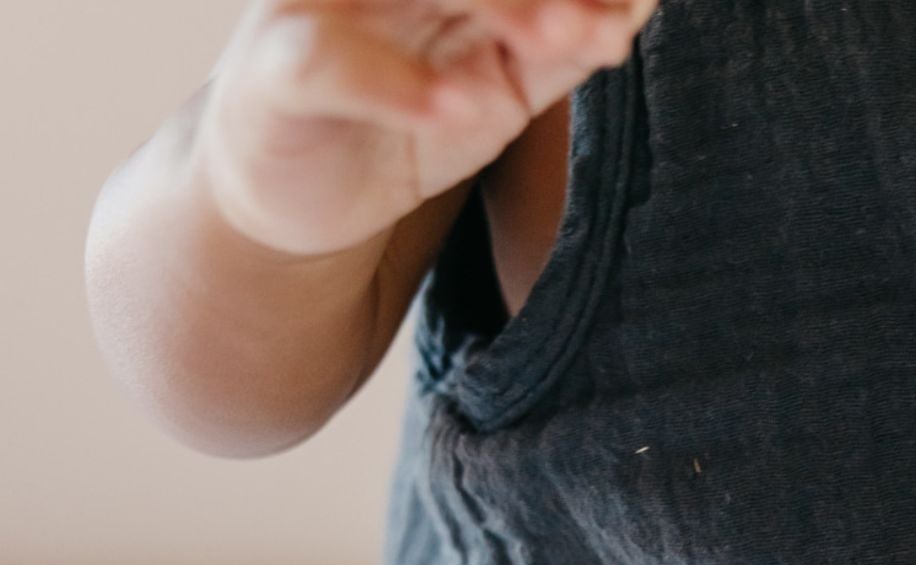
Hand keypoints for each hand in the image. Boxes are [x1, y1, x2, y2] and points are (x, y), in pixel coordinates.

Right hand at [195, 0, 655, 258]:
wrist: (296, 194)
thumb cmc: (403, 118)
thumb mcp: (502, 86)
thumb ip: (563, 44)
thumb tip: (639, 6)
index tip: (634, 4)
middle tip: (613, 17)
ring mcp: (315, 7)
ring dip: (497, 6)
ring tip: (559, 37)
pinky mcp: (276, 72)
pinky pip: (331, 66)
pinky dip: (397, 87)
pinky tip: (456, 107)